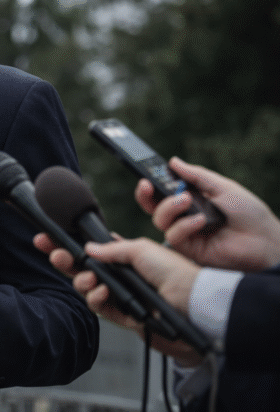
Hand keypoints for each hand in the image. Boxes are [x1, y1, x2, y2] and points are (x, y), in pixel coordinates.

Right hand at [32, 232, 202, 366]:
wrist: (194, 304)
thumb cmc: (175, 273)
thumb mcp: (141, 248)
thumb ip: (111, 248)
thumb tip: (88, 248)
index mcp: (123, 257)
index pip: (89, 249)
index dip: (68, 244)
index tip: (47, 238)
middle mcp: (119, 276)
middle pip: (81, 268)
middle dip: (64, 261)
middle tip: (56, 255)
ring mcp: (120, 296)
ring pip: (86, 289)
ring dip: (82, 283)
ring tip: (90, 280)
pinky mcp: (123, 316)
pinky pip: (100, 308)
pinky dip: (97, 300)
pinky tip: (102, 293)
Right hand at [135, 157, 279, 271]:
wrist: (265, 240)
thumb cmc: (249, 213)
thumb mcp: (223, 187)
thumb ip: (197, 176)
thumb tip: (173, 162)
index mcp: (191, 199)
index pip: (162, 191)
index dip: (151, 183)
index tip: (145, 175)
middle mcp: (184, 215)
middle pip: (152, 206)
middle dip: (145, 195)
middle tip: (147, 185)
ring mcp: (185, 232)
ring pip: (159, 219)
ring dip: (168, 207)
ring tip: (186, 201)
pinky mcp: (189, 249)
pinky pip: (173, 235)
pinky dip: (184, 225)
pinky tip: (201, 221)